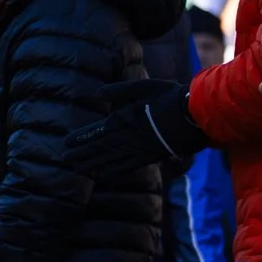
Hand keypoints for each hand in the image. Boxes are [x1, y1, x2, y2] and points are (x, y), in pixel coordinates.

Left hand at [66, 81, 205, 177]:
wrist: (197, 116)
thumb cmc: (171, 98)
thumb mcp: (144, 87)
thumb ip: (119, 91)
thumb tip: (97, 93)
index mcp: (123, 119)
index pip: (95, 131)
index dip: (80, 138)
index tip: (65, 143)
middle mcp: (127, 137)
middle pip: (99, 148)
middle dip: (81, 154)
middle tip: (64, 159)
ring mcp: (138, 149)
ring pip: (109, 159)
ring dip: (92, 164)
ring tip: (76, 168)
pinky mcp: (151, 156)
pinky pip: (127, 167)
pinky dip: (113, 171)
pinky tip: (102, 174)